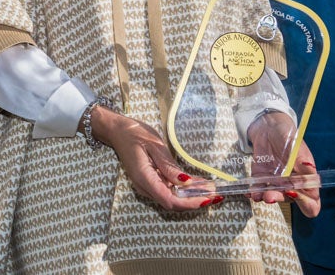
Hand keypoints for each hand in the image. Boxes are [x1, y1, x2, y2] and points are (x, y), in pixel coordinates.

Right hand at [89, 105, 213, 211]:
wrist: (118, 130)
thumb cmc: (134, 134)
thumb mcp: (154, 145)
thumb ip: (168, 166)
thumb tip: (185, 182)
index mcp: (145, 178)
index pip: (170, 201)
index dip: (191, 203)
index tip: (208, 198)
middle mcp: (146, 187)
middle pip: (173, 203)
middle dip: (196, 201)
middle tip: (217, 194)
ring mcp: (148, 186)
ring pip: (172, 198)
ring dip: (192, 196)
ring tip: (212, 189)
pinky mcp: (151, 181)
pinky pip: (169, 190)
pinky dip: (185, 190)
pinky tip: (199, 184)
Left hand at [247, 112, 319, 216]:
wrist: (269, 128)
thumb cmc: (289, 137)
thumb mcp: (296, 146)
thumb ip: (302, 159)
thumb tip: (309, 168)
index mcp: (306, 180)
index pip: (311, 202)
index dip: (305, 203)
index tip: (293, 192)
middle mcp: (292, 185)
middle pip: (289, 200)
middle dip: (279, 199)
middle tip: (270, 195)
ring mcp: (276, 184)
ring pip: (272, 197)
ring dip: (265, 197)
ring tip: (258, 195)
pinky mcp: (261, 179)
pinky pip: (257, 190)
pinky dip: (253, 192)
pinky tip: (249, 192)